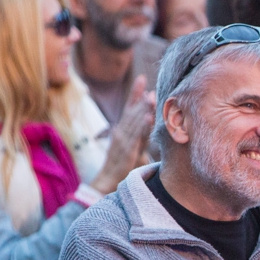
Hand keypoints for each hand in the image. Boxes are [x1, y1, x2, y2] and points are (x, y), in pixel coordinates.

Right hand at [92, 76, 154, 193]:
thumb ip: (140, 135)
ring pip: (134, 121)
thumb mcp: (132, 146)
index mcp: (122, 128)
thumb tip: (149, 123)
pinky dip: (142, 125)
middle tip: (150, 85)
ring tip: (152, 96)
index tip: (142, 79)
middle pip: (132, 111)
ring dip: (143, 108)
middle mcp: (121, 131)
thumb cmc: (121, 164)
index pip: (129, 107)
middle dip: (141, 98)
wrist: (107, 179)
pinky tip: (148, 117)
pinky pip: (136, 136)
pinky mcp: (127, 149)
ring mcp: (123, 139)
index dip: (135, 93)